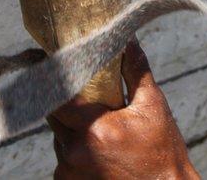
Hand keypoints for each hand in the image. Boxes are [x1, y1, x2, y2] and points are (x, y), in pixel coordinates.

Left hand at [47, 42, 197, 179]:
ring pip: (58, 136)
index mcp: (94, 128)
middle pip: (53, 114)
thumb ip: (136, 71)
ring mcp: (69, 171)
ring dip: (71, 126)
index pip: (57, 95)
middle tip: (83, 94)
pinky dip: (75, 148)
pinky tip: (99, 148)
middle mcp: (75, 151)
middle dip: (65, 101)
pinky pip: (63, 157)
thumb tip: (127, 40)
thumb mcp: (153, 107)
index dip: (51, 76)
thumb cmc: (162, 152)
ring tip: (99, 125)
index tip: (44, 59)